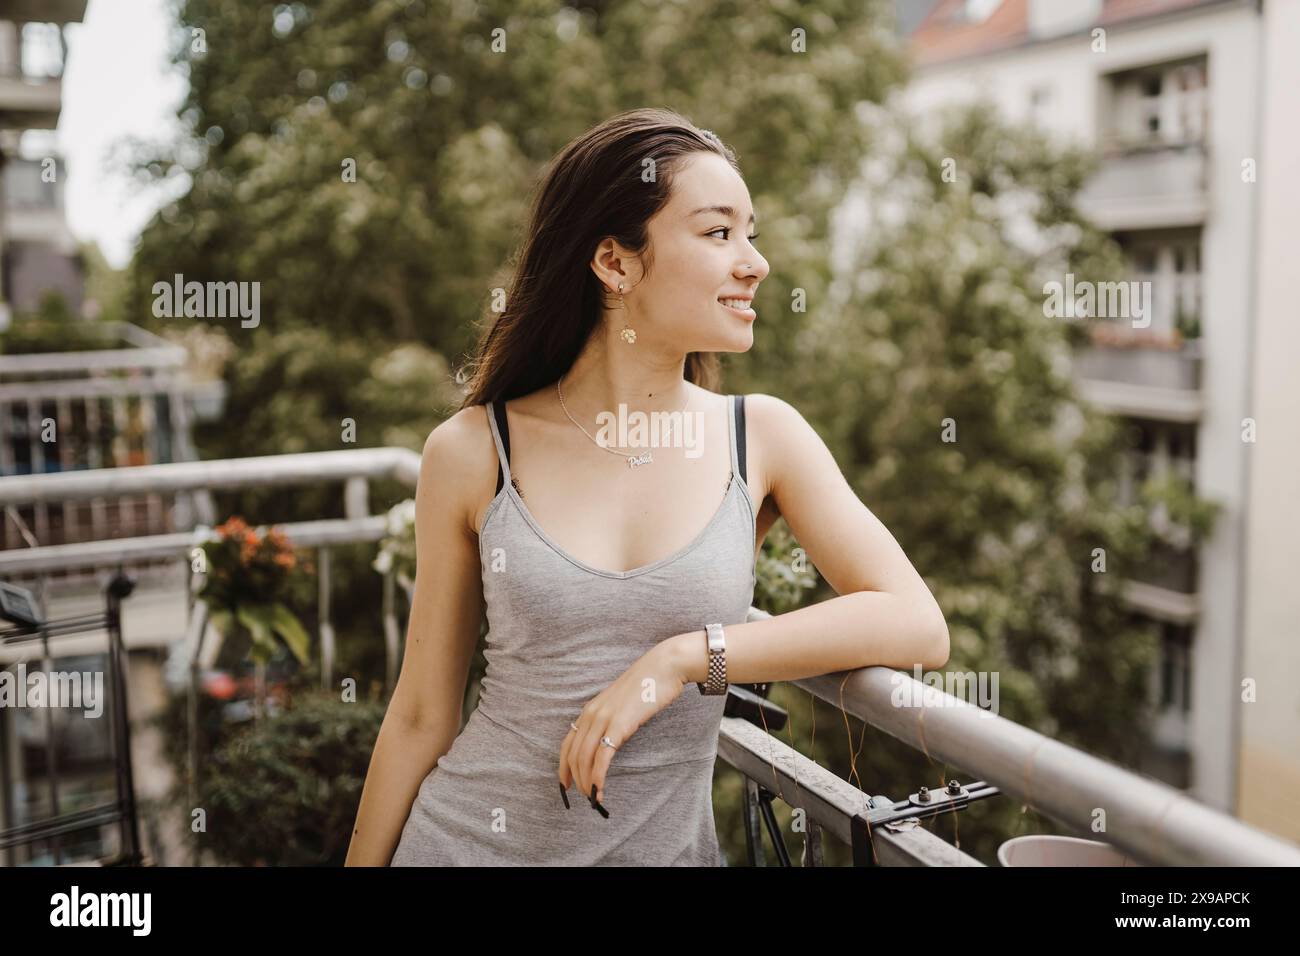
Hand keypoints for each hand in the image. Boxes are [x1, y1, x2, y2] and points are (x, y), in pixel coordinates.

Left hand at [558, 639, 688, 809]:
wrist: (663, 667)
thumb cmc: (647, 685)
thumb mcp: (621, 703)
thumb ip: (611, 719)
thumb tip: (610, 739)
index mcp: (590, 709)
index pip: (567, 744)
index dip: (563, 768)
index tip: (566, 785)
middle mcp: (591, 714)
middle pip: (573, 755)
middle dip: (576, 780)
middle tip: (585, 797)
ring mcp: (603, 719)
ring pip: (584, 759)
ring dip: (586, 783)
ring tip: (593, 799)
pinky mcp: (619, 725)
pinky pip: (601, 758)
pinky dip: (597, 778)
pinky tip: (600, 790)